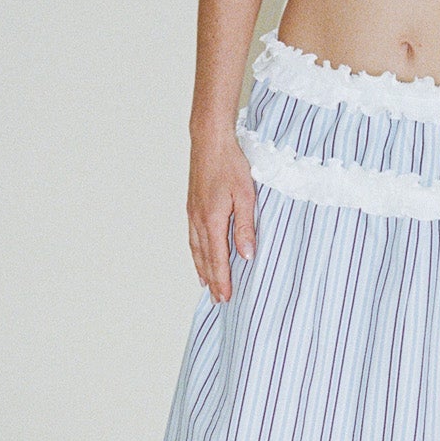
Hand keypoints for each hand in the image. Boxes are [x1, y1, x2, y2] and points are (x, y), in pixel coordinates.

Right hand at [187, 138, 256, 301]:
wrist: (209, 140)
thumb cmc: (230, 163)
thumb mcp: (246, 195)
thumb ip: (245, 227)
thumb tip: (247, 255)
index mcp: (212, 220)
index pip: (217, 259)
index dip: (222, 280)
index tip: (225, 298)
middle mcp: (198, 220)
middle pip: (204, 258)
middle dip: (211, 280)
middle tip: (218, 299)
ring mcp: (193, 213)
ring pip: (196, 249)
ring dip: (202, 269)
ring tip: (207, 285)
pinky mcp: (192, 206)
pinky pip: (193, 237)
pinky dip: (196, 252)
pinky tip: (200, 255)